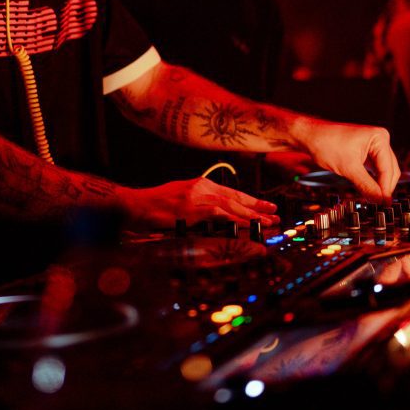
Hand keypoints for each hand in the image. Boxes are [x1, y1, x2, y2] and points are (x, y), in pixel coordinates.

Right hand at [124, 178, 279, 230]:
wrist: (133, 205)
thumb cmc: (154, 205)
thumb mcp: (180, 198)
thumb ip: (199, 203)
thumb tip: (218, 214)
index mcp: (199, 184)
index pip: (231, 192)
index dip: (251, 200)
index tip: (266, 206)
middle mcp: (201, 187)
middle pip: (236, 197)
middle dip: (258, 207)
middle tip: (276, 214)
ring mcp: (196, 197)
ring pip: (231, 206)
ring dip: (252, 215)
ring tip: (269, 222)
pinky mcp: (190, 209)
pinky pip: (219, 215)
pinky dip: (235, 220)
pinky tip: (246, 225)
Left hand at [300, 120, 399, 201]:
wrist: (309, 136)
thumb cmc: (325, 143)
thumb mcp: (348, 168)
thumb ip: (366, 185)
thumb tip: (380, 201)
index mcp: (379, 138)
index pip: (387, 168)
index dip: (386, 188)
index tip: (384, 204)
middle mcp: (379, 140)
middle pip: (389, 170)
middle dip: (384, 187)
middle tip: (380, 205)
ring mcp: (373, 146)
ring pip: (383, 171)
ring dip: (379, 185)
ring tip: (375, 200)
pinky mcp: (366, 153)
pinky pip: (375, 169)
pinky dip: (373, 180)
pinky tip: (370, 192)